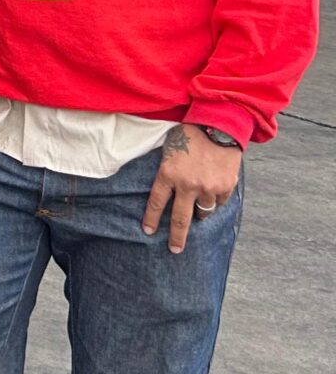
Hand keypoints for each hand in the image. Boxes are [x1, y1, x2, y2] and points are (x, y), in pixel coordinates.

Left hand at [143, 124, 241, 252]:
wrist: (219, 123)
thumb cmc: (189, 133)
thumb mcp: (169, 149)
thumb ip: (168, 171)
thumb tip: (166, 192)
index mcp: (168, 173)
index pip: (156, 203)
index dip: (151, 219)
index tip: (148, 232)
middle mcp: (187, 184)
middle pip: (180, 219)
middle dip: (177, 237)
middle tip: (175, 250)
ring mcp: (208, 187)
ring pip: (203, 211)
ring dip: (200, 212)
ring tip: (198, 209)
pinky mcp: (225, 186)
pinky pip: (219, 201)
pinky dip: (216, 198)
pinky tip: (214, 188)